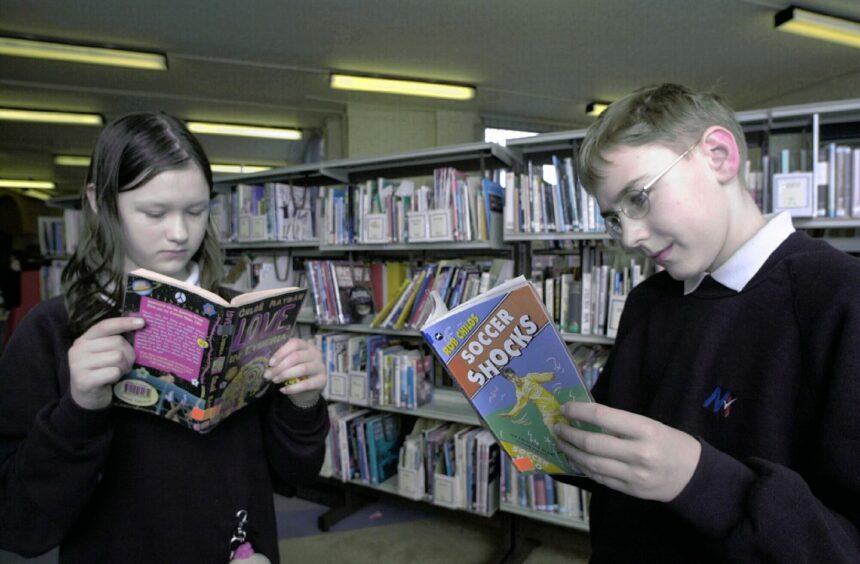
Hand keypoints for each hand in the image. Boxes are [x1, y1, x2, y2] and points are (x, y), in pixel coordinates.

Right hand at [68, 316, 144, 409]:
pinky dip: (117, 376)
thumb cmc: (101, 372)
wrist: (87, 398)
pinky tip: (110, 380)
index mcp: (84, 339)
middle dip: (129, 354)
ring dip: (123, 366)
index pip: (105, 326)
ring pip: (117, 356)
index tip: (142, 322)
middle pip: (117, 342)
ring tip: (118, 372)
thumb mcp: (104, 353)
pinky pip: (113, 372)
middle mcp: (78, 349)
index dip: (124, 322)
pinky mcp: (83, 380)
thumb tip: (140, 328)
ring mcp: (78, 365)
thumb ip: (115, 341)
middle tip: (126, 364)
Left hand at [265, 338, 324, 404]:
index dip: (281, 352)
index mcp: (307, 346)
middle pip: (297, 356)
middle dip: (280, 366)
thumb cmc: (296, 373)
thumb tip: (267, 368)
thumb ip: (281, 361)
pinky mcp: (322, 380)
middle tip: (268, 375)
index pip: (295, 343)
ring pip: (302, 369)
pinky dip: (292, 388)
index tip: (270, 363)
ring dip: (285, 375)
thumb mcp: (289, 364)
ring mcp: (321, 367)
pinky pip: (306, 384)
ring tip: (275, 380)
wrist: (308, 391)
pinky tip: (283, 390)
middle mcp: (316, 354)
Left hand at [554, 402, 701, 501]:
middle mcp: (639, 453)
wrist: (694, 476)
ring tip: (561, 442)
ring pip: (591, 463)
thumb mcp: (651, 425)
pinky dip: (583, 467)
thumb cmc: (671, 443)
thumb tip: (586, 417)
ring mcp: (633, 475)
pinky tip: (575, 459)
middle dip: (569, 434)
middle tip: (557, 427)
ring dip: (571, 452)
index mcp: (646, 430)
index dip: (578, 411)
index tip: (565, 408)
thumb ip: (621, 423)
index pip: (603, 416)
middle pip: (592, 443)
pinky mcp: (630, 490)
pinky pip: (599, 478)